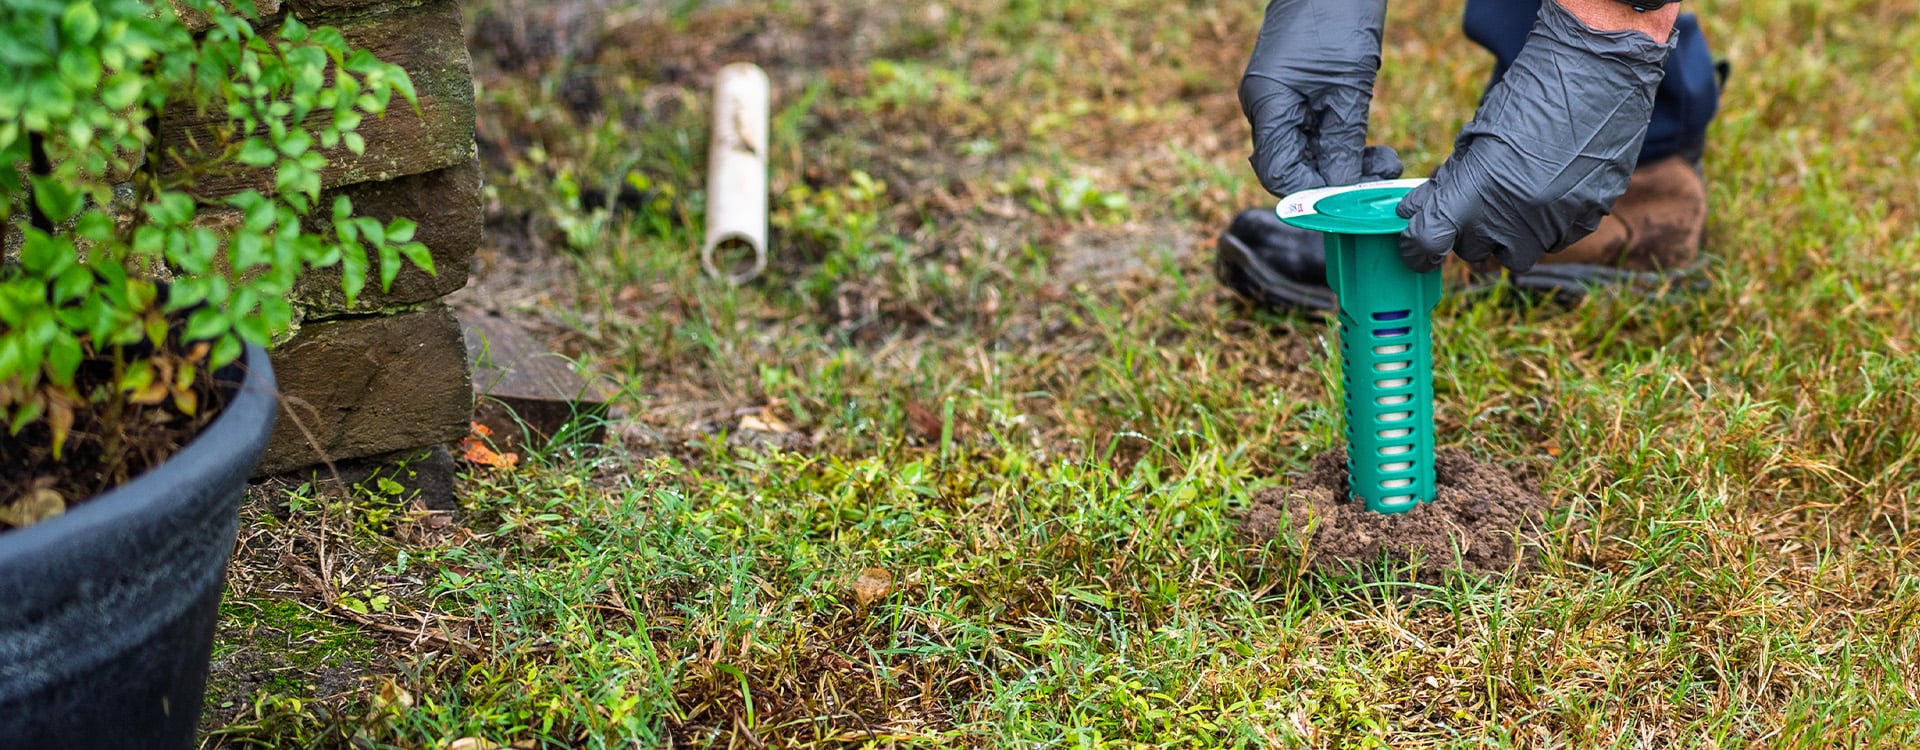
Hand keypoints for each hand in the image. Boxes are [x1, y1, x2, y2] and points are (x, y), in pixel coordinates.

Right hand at [1240, 0, 1402, 196]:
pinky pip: (1311, 131)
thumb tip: (1341, 188)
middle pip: (1291, 165)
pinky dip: (1338, 142)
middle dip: (1334, 179)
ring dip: (1342, 162)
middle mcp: (1264, 106)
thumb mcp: (1349, 86)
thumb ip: (1342, 141)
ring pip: (1305, 151)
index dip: (1313, 194)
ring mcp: (1277, 99)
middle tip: (1380, 177)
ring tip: (1384, 160)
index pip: (1279, 173)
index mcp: (1267, 104)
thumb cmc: (1337, 17)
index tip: (1352, 200)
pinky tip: (1368, 146)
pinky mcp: (1293, 92)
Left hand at [1396, 0, 1672, 272]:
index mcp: (1474, 193)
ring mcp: (1553, 224)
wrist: (1599, 73)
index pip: (1427, 244)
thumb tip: (1415, 209)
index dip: (1417, 249)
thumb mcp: (1476, 135)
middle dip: (1469, 232)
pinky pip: (1556, 241)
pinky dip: (1547, 225)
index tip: (1418, 246)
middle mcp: (1512, 218)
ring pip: (1516, 255)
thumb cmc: (1532, 95)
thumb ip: (1448, 179)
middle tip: (1479, 200)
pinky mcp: (1587, 221)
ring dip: (1509, 235)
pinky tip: (1554, 187)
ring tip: (1519, 193)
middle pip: (1473, 252)